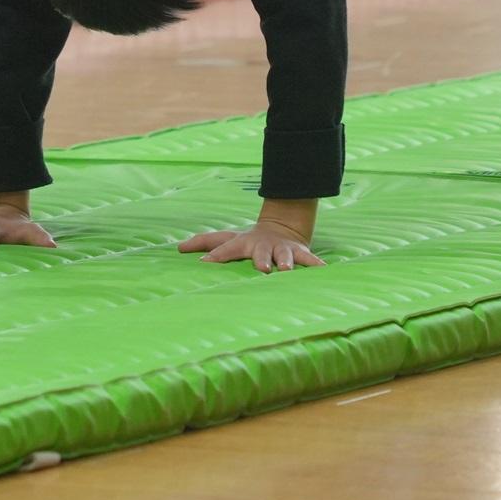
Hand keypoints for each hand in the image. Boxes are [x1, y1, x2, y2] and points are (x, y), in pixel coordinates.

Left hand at [180, 220, 326, 273]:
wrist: (281, 228)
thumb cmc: (247, 241)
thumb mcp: (227, 239)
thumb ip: (204, 243)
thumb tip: (177, 248)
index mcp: (243, 244)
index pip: (226, 248)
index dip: (216, 254)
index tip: (206, 263)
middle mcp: (262, 246)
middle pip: (260, 253)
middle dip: (261, 260)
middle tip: (262, 269)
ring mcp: (281, 249)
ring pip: (284, 256)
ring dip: (286, 262)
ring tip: (286, 271)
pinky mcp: (299, 253)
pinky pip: (309, 259)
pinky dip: (315, 265)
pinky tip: (324, 271)